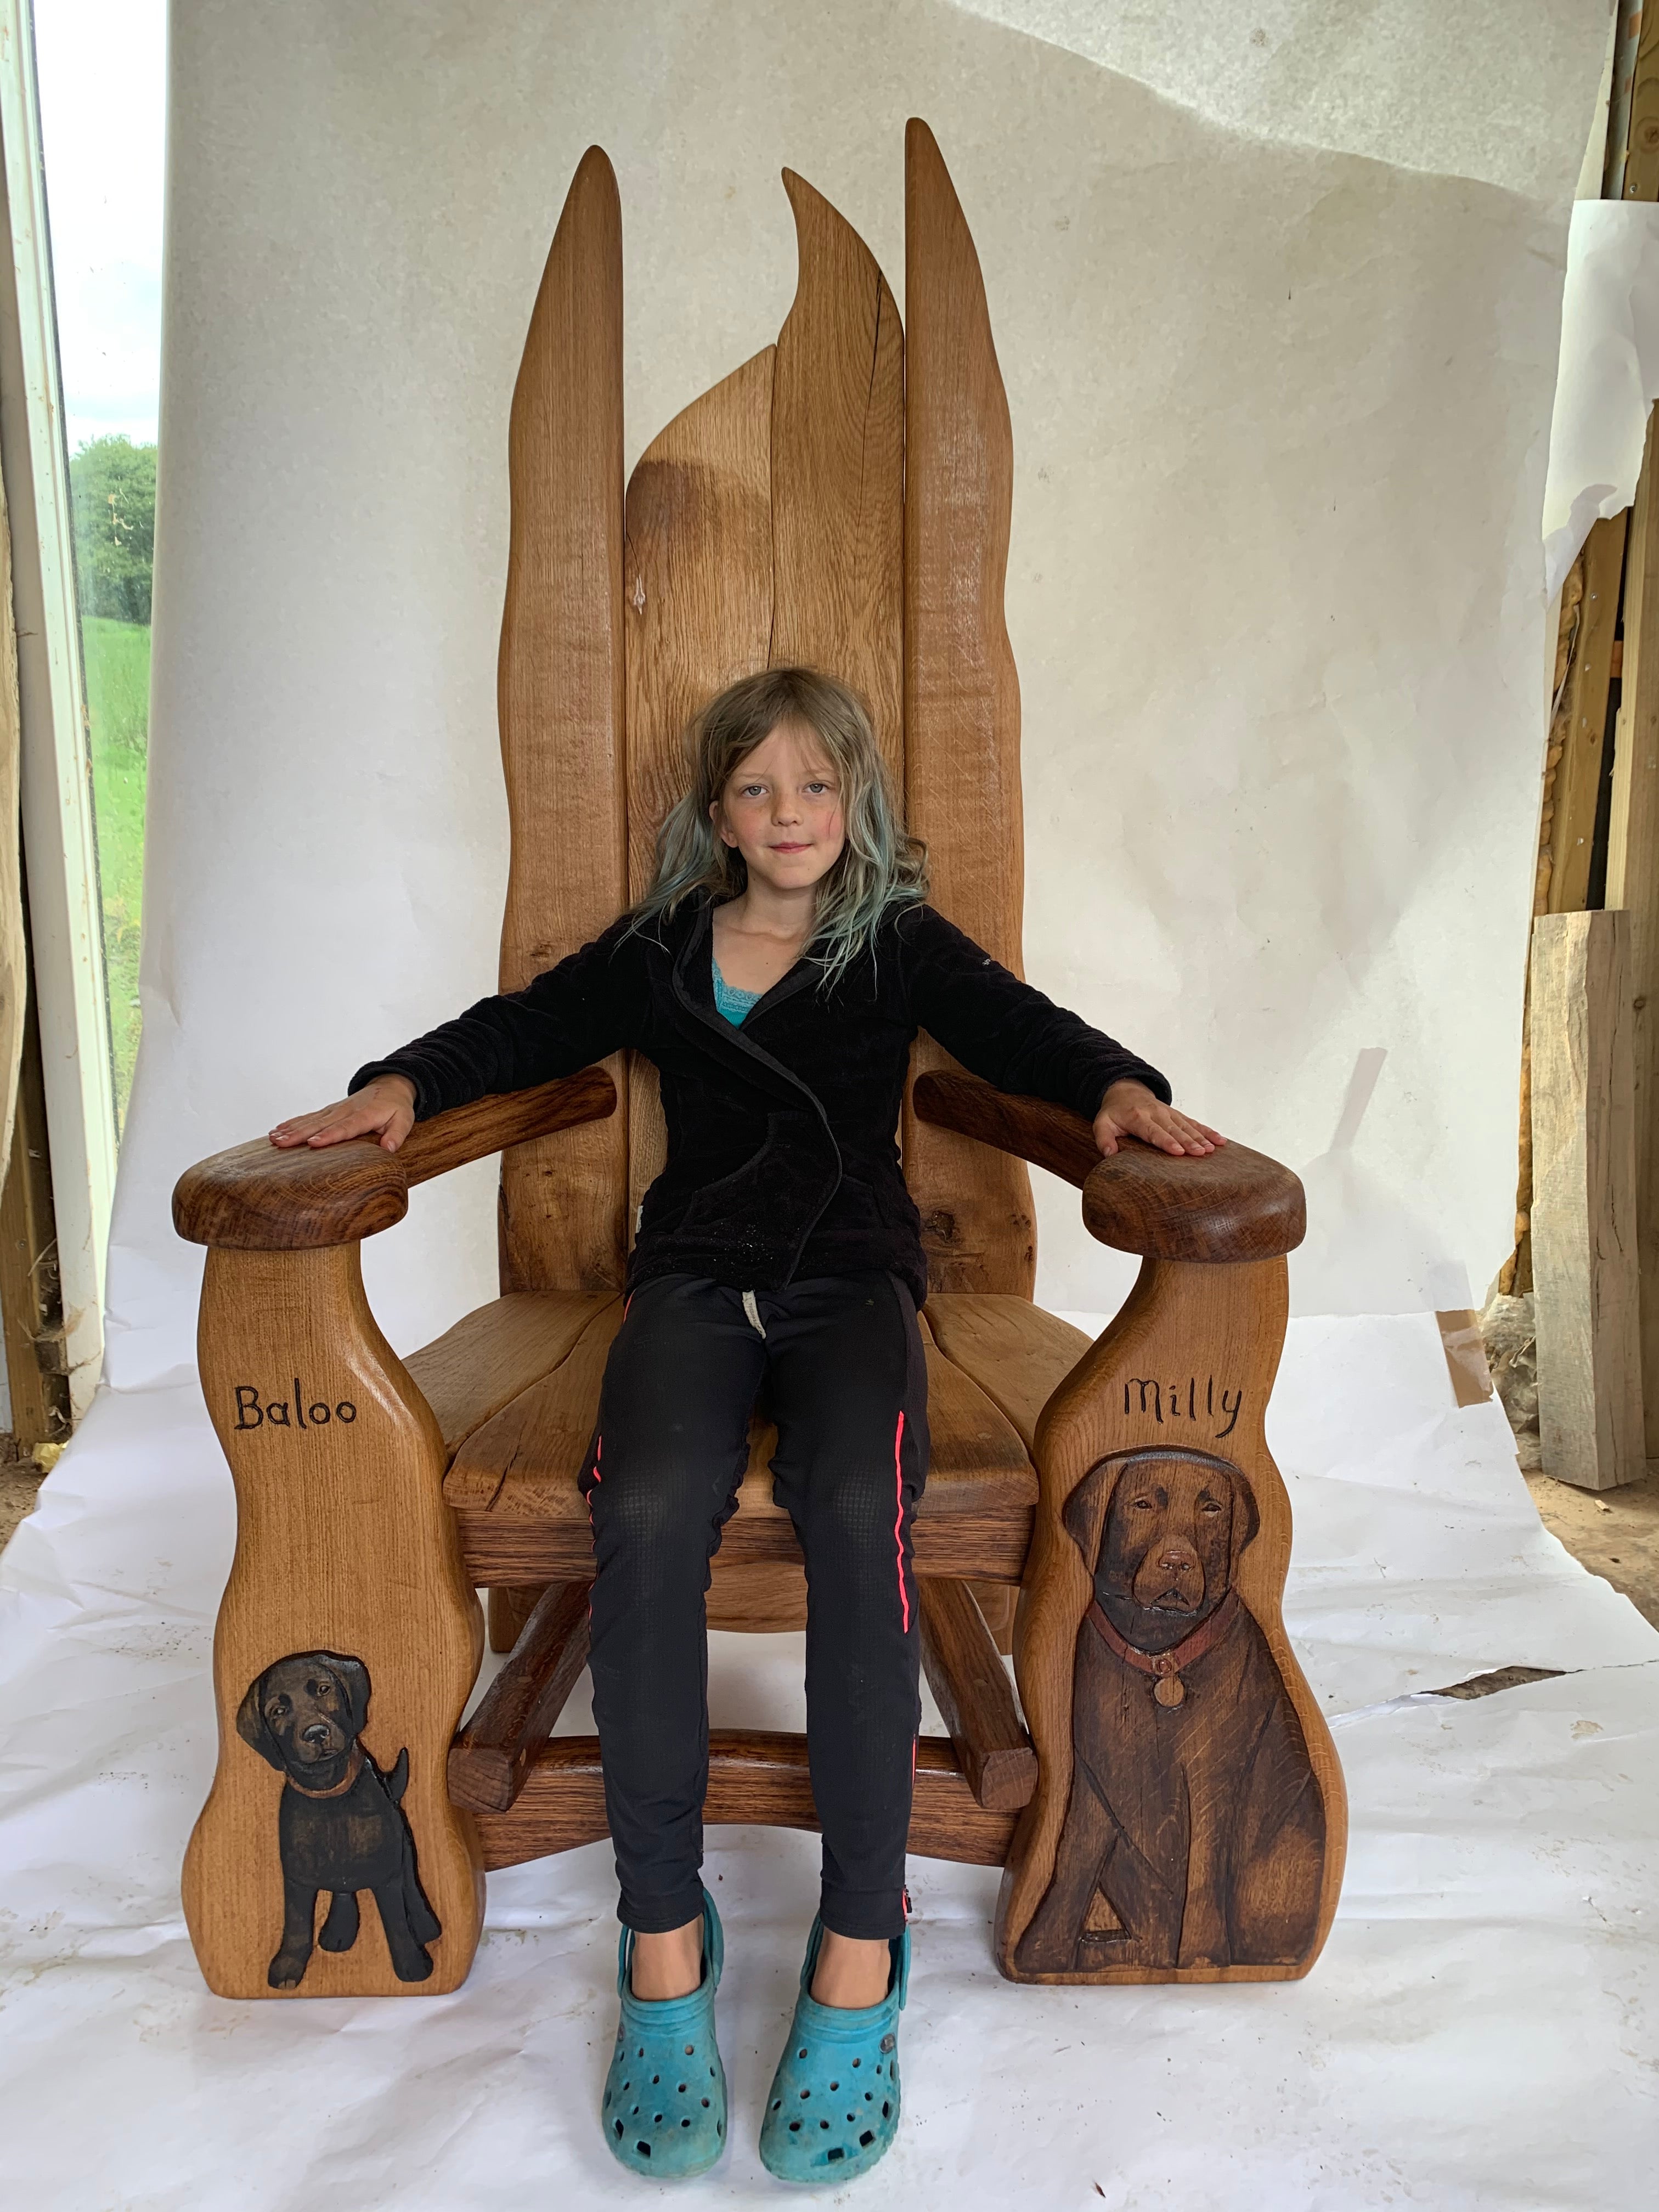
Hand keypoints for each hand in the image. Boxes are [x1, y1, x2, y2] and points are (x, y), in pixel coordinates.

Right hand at [269, 1075, 416, 1154]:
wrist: (389, 1085)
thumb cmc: (396, 1106)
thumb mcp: (404, 1120)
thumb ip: (397, 1134)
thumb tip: (389, 1148)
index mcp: (364, 1115)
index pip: (345, 1127)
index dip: (329, 1135)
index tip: (313, 1143)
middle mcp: (345, 1111)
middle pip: (320, 1124)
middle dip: (299, 1133)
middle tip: (281, 1142)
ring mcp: (334, 1110)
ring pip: (310, 1120)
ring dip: (291, 1129)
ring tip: (274, 1138)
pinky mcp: (329, 1111)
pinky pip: (309, 1117)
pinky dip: (293, 1123)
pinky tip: (277, 1130)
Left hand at [1094, 1079, 1223, 1158]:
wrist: (1125, 1090)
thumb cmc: (1114, 1112)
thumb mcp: (1102, 1123)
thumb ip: (1103, 1138)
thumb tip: (1109, 1155)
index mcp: (1137, 1117)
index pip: (1153, 1131)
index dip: (1166, 1141)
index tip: (1178, 1151)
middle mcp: (1156, 1113)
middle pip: (1174, 1129)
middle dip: (1188, 1141)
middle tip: (1201, 1153)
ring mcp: (1169, 1113)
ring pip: (1187, 1126)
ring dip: (1201, 1137)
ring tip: (1212, 1148)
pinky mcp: (1177, 1115)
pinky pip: (1194, 1123)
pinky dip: (1207, 1131)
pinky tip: (1219, 1140)